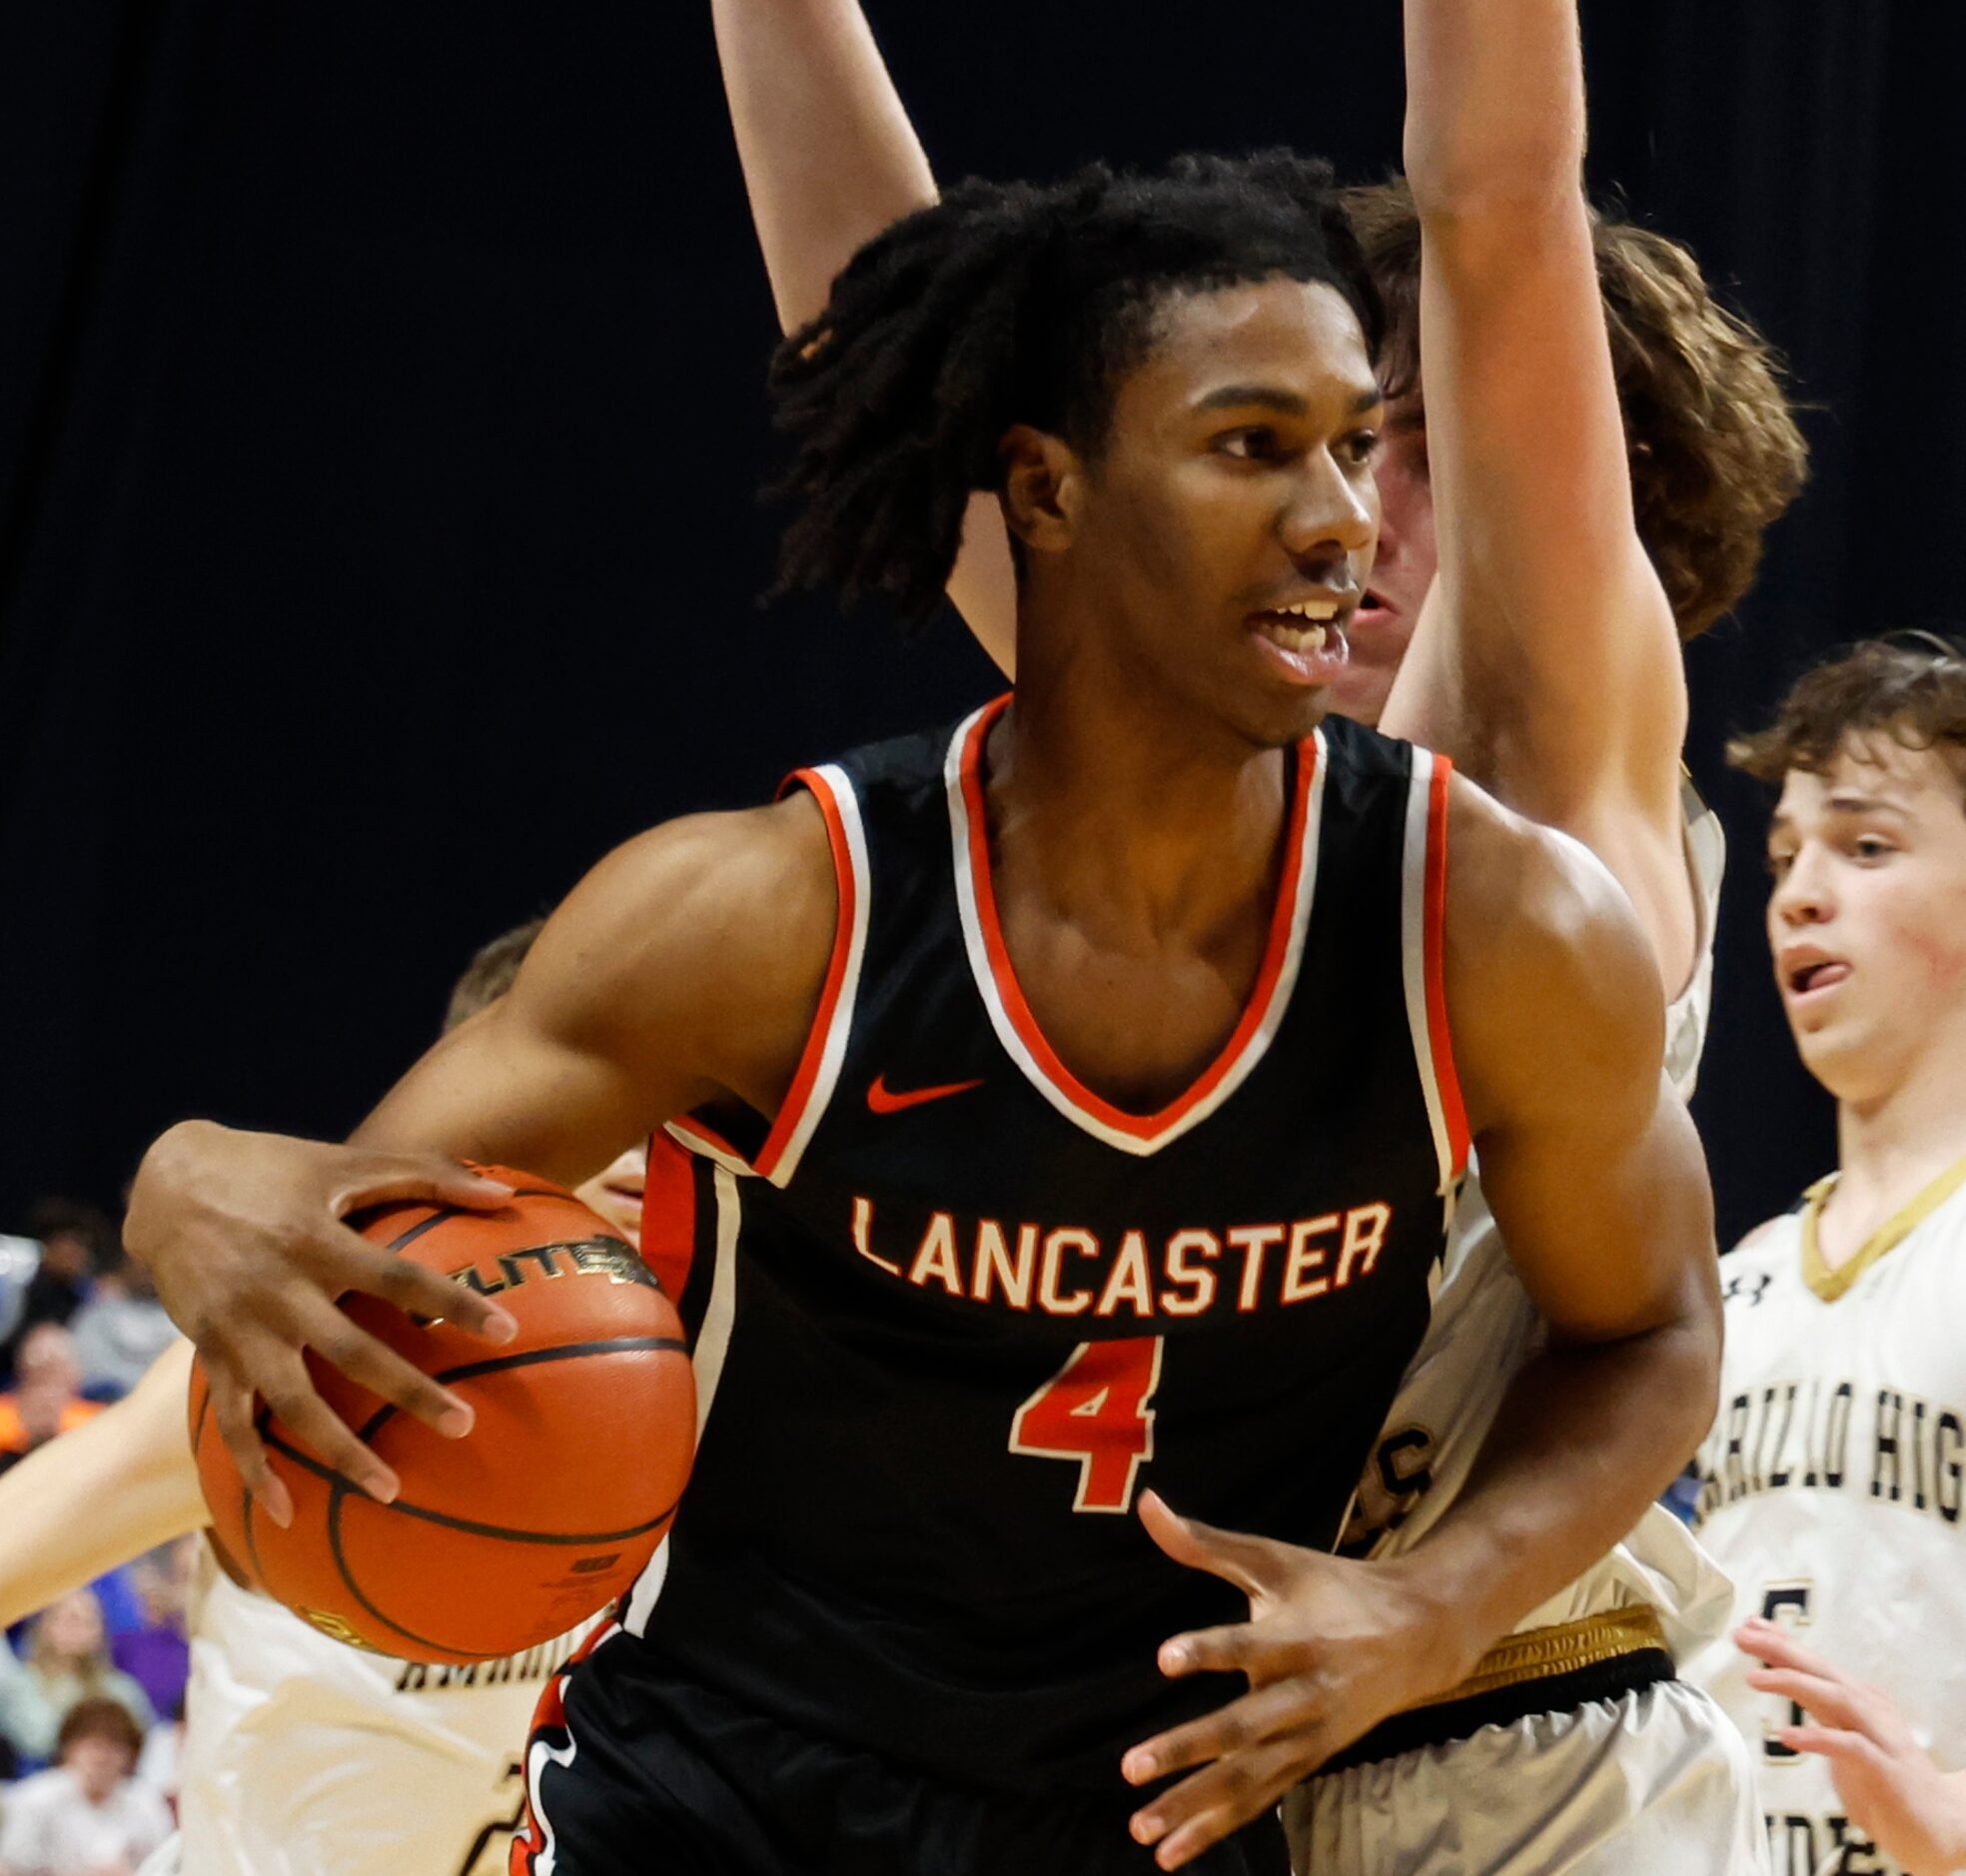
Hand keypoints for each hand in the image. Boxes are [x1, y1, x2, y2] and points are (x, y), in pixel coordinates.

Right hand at [126, 1121, 519, 1524]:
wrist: (169, 1183)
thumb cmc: (277, 1167)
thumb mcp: (348, 1161)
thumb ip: (427, 1175)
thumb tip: (504, 1195)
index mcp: (318, 1240)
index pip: (398, 1277)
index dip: (451, 1302)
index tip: (506, 1330)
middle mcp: (279, 1289)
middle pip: (353, 1352)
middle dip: (408, 1391)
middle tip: (465, 1425)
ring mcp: (242, 1328)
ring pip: (294, 1403)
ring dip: (340, 1451)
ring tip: (391, 1491)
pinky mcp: (212, 1353)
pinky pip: (233, 1422)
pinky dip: (256, 1469)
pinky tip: (287, 1513)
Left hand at [1121, 1492, 1475, 1869]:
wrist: (1416, 1636)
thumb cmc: (1333, 1589)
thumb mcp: (1274, 1559)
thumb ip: (1205, 1543)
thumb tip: (1146, 1504)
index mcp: (1295, 1636)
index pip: (1245, 1644)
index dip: (1207, 1650)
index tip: (1162, 1657)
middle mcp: (1302, 1693)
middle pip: (1241, 1728)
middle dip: (1187, 1750)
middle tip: (1131, 1767)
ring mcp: (1307, 1736)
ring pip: (1248, 1779)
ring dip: (1194, 1806)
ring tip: (1142, 1829)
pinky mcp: (1308, 1762)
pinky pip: (1259, 1801)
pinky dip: (1217, 1827)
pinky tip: (1173, 1853)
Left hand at [1739, 1618, 1965, 1875]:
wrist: (1943, 1826)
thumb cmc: (1887, 1783)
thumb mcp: (1844, 1744)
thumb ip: (1818, 1717)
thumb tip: (1781, 1693)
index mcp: (1860, 1702)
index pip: (1816, 1665)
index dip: (1782, 1643)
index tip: (1747, 1627)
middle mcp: (1871, 1711)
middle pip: (1823, 1671)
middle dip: (1781, 1650)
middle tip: (1742, 1636)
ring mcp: (1882, 1738)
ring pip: (1838, 1698)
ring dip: (1795, 1683)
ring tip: (1755, 1678)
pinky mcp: (1888, 1770)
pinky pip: (1851, 1748)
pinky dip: (1819, 1738)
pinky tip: (1787, 1734)